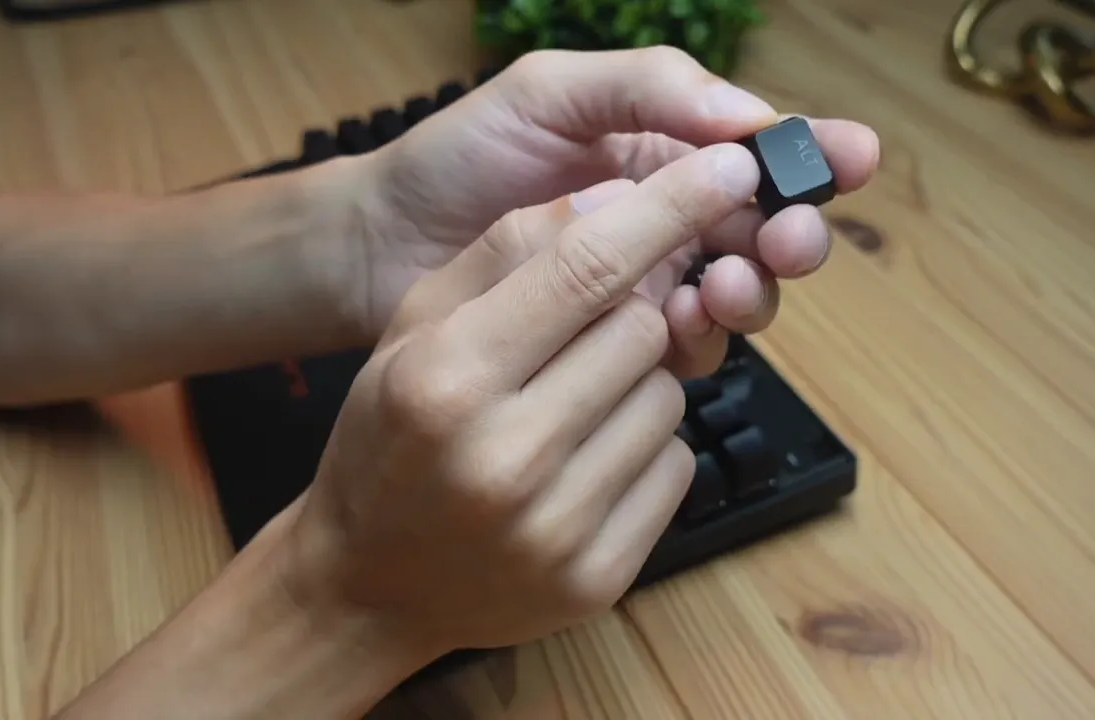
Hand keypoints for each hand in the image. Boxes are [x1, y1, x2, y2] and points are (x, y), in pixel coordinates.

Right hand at [285, 141, 761, 663]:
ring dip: (636, 382)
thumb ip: (506, 253)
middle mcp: (506, 458)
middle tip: (582, 333)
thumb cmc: (388, 439)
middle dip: (629, 313)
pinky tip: (584, 462)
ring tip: (569, 407)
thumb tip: (612, 198)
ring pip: (668, 396)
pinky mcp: (599, 578)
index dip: (670, 207)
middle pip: (644, 329)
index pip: (587, 268)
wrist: (367, 586)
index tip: (727, 167)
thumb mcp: (413, 328)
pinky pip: (674, 466)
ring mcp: (557, 529)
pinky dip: (645, 449)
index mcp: (448, 380)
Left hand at [355, 46, 878, 376]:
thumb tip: (748, 116)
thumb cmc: (454, 160)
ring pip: (734, 292)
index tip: (854, 161)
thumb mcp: (548, 93)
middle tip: (786, 242)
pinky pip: (683, 348)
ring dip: (749, 290)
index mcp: (658, 148)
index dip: (814, 155)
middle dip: (790, 235)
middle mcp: (663, 217)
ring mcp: (643, 284)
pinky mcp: (616, 346)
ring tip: (720, 288)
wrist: (380, 250)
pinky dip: (699, 339)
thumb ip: (648, 89)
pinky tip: (682, 327)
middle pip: (762, 230)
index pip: (756, 150)